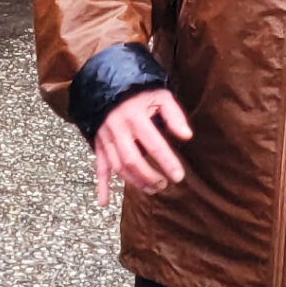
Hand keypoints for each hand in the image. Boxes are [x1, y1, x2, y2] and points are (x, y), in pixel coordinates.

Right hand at [94, 89, 191, 207]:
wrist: (106, 84)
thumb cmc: (139, 91)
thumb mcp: (160, 96)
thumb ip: (174, 116)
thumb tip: (187, 136)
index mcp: (135, 117)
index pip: (154, 145)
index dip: (167, 162)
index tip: (178, 176)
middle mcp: (118, 130)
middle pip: (132, 161)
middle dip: (149, 177)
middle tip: (164, 185)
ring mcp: (105, 139)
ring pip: (117, 167)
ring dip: (134, 182)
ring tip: (151, 189)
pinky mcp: (98, 144)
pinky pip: (98, 167)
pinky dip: (101, 186)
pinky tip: (105, 202)